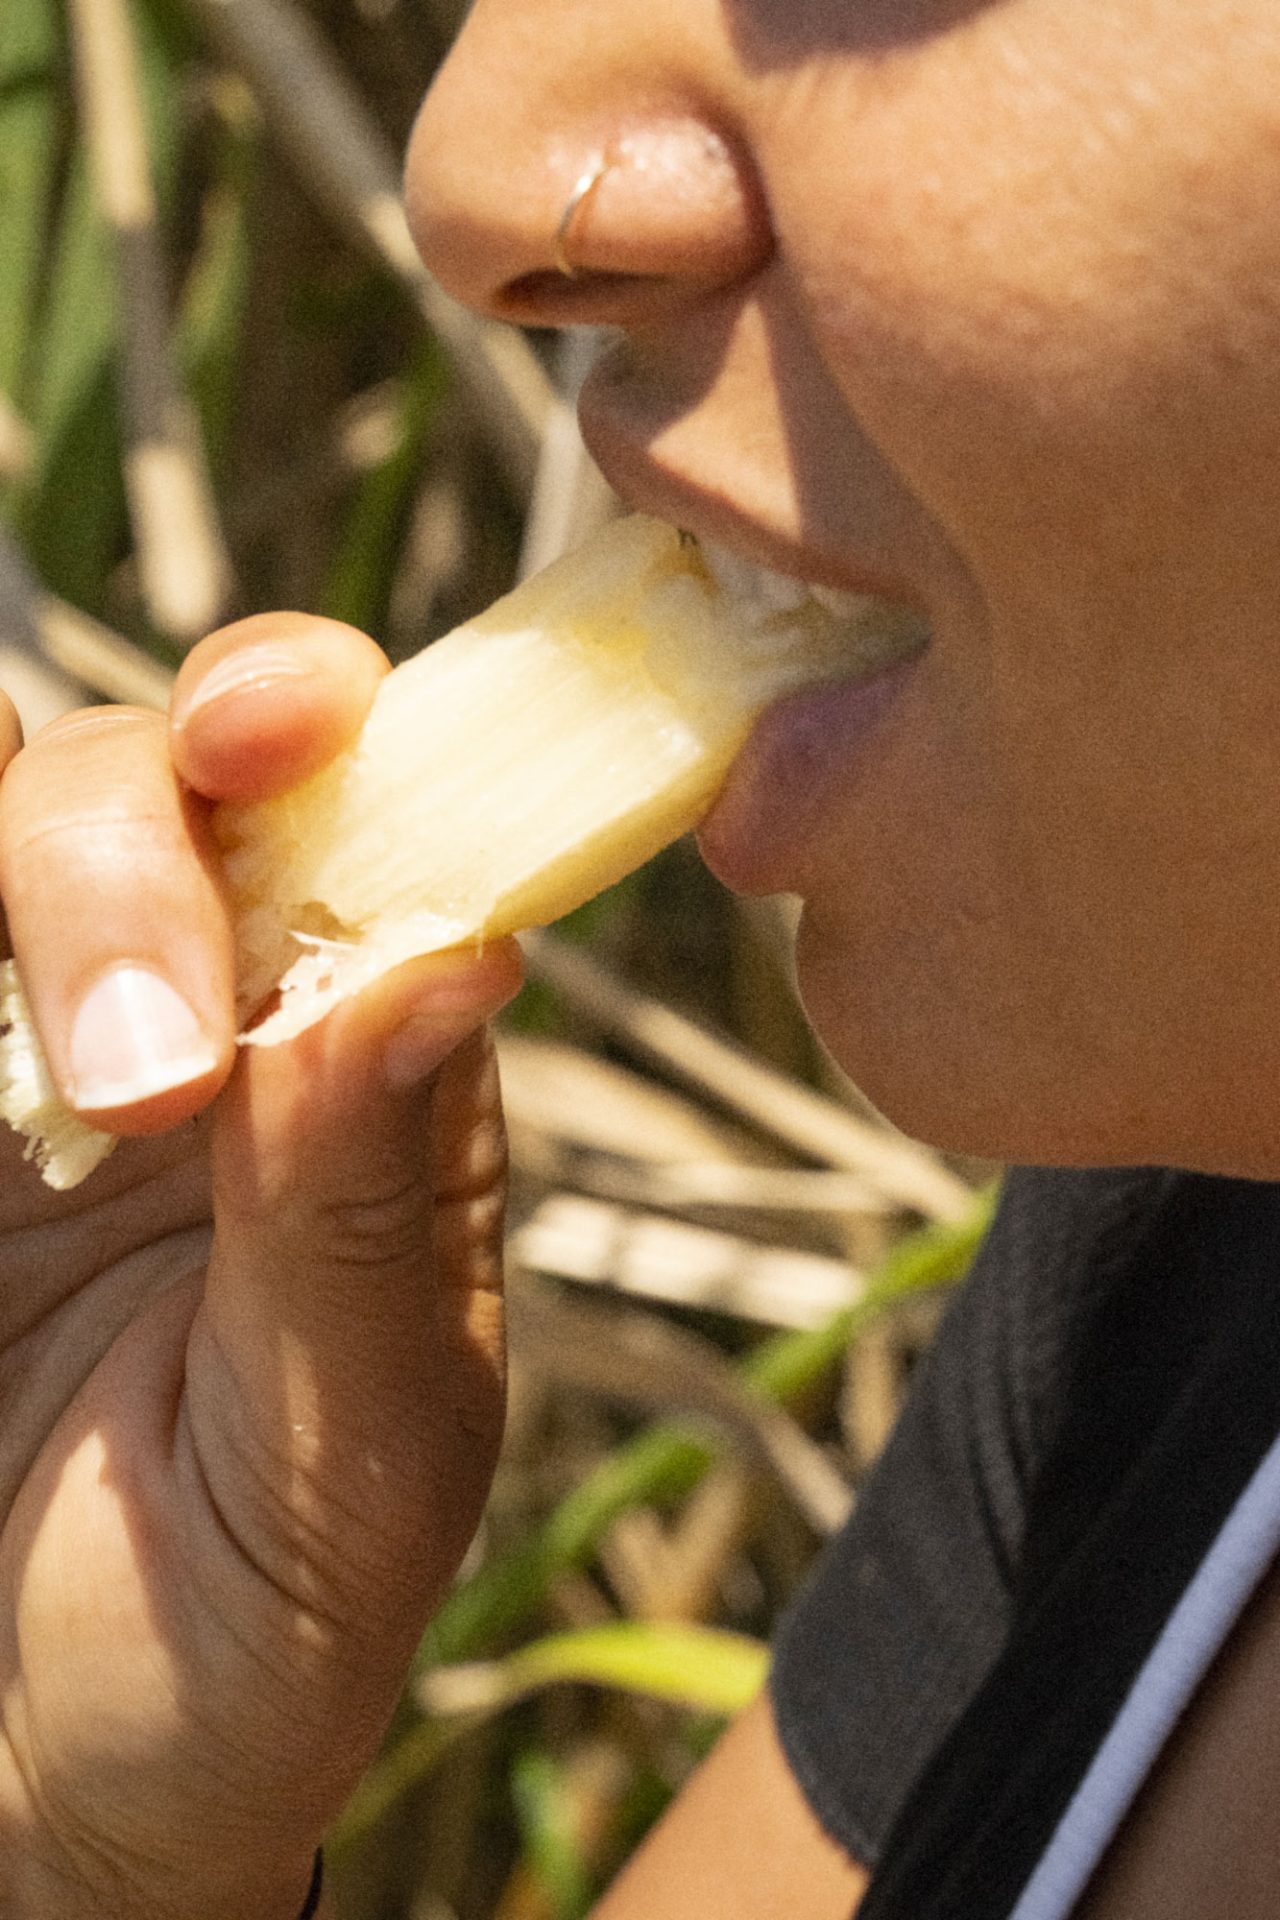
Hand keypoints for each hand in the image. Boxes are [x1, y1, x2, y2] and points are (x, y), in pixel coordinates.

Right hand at [0, 616, 521, 1917]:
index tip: (290, 721)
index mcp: (371, 1093)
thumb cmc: (238, 1652)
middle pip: (154, 791)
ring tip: (69, 1090)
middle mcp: (204, 1035)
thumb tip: (454, 958)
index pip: (377, 839)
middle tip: (138, 1075)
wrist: (39, 1806)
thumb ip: (369, 1219)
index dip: (338, 743)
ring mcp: (19, 1059)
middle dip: (125, 858)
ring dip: (12, 863)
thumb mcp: (347, 1468)